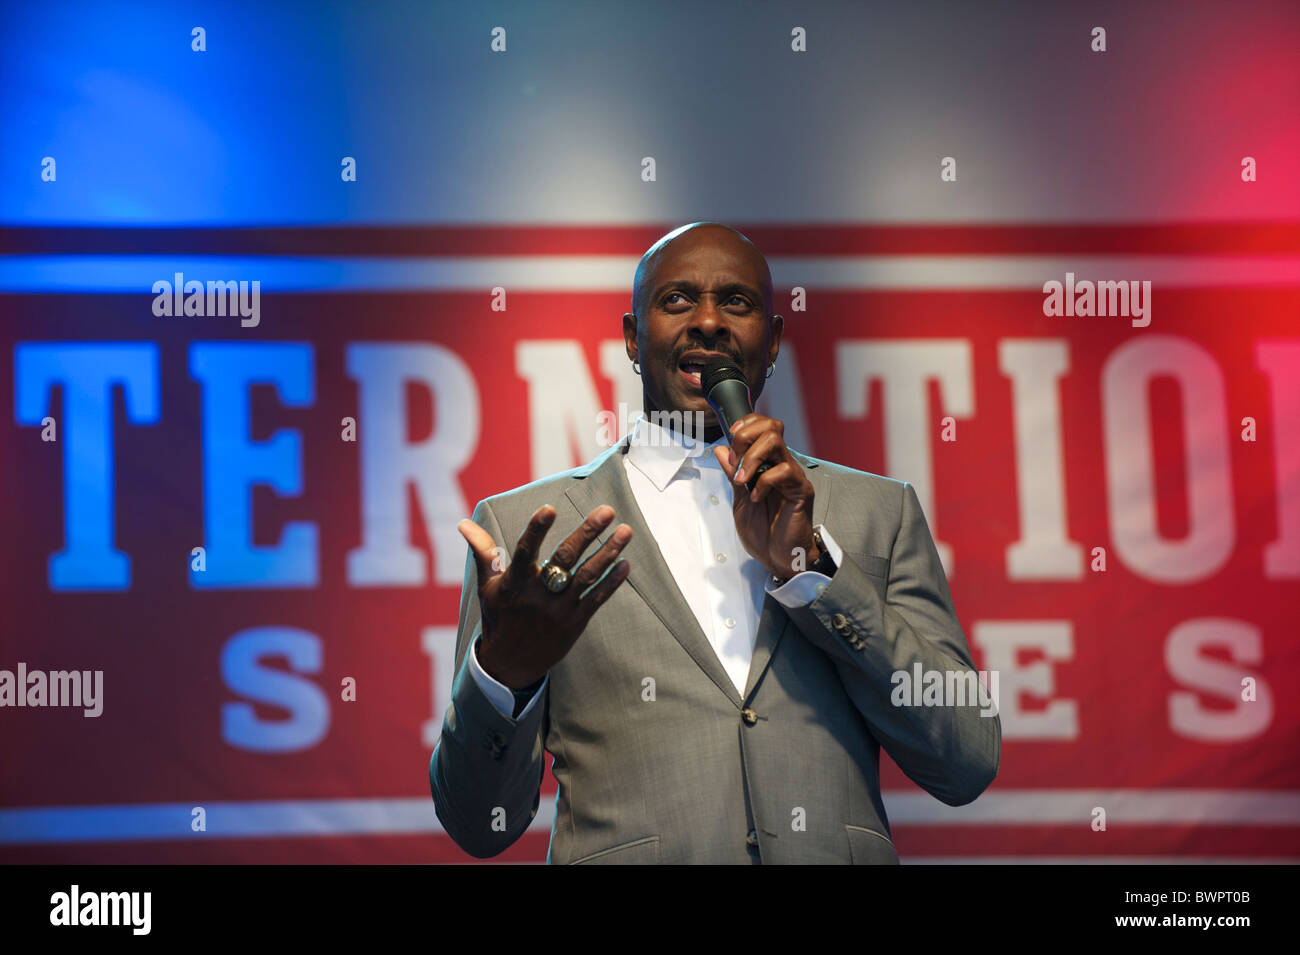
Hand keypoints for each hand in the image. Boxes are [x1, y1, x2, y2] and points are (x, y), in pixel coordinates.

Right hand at [457, 505, 632, 688]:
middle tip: (607, 510)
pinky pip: (597, 599)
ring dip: (608, 552)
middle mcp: (538, 595)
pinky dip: (612, 582)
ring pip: (587, 576)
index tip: (549, 508)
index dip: (537, 529)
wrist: (510, 665)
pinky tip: (625, 563)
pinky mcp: (575, 623)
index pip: (526, 550)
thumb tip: (463, 523)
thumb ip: (484, 552)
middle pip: (565, 558)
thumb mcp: (487, 586)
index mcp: (514, 583)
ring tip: (626, 531)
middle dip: (587, 532)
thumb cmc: (499, 617)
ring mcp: (559, 610)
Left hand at [713, 415, 817, 579]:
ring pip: (776, 442)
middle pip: (771, 426)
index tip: (730, 441)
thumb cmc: (764, 533)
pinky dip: (764, 482)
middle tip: (736, 458)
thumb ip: (732, 475)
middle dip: (746, 436)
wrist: (778, 558)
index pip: (762, 427)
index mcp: (767, 464)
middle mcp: (781, 465)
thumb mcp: (739, 500)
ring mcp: (792, 476)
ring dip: (752, 457)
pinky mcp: (801, 490)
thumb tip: (721, 451)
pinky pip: (784, 471)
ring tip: (743, 479)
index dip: (745, 426)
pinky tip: (757, 497)